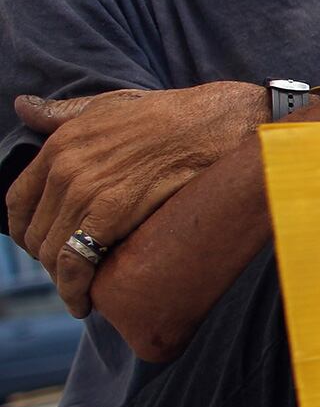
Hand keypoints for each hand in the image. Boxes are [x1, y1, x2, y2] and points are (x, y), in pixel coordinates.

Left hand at [5, 82, 267, 316]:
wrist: (212, 124)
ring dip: (62, 282)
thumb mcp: (108, 103)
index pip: (18, 202)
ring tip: (80, 294)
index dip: (25, 231)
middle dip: (48, 262)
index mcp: (59, 145)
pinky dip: (73, 289)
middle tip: (71, 276)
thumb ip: (62, 112)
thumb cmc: (169, 114)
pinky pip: (76, 261)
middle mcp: (64, 168)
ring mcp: (85, 191)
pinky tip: (82, 302)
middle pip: (34, 233)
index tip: (42, 247)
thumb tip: (22, 107)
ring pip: (52, 252)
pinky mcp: (112, 214)